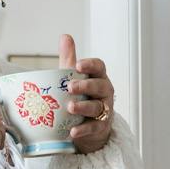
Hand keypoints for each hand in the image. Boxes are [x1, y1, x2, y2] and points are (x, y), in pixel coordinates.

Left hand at [60, 33, 114, 154]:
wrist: (87, 126)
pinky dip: (83, 129)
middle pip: (99, 86)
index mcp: (98, 77)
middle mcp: (104, 92)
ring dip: (83, 107)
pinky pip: (94, 127)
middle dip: (85, 86)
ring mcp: (104, 110)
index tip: (78, 65)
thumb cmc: (81, 96)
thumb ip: (69, 59)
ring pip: (97, 107)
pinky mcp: (100, 127)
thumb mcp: (73, 77)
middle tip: (70, 86)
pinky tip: (73, 131)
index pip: (99, 67)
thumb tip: (65, 36)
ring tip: (70, 107)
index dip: (90, 65)